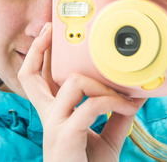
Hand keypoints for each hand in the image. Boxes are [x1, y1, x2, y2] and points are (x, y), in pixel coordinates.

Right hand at [18, 23, 145, 161]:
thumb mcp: (107, 138)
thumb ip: (117, 116)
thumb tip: (135, 96)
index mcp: (55, 114)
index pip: (36, 79)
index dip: (38, 55)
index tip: (47, 34)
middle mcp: (48, 116)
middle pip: (30, 76)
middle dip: (39, 48)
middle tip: (50, 29)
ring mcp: (54, 125)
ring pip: (71, 83)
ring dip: (102, 84)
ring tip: (122, 96)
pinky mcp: (66, 136)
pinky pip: (89, 106)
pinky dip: (111, 102)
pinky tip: (127, 108)